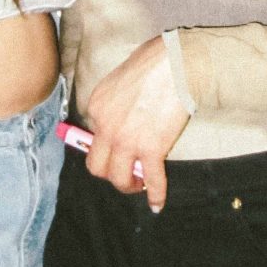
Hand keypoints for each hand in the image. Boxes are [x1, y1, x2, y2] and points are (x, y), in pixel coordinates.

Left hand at [85, 36, 189, 211]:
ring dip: (128, 186)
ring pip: (117, 178)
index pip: (92, 138)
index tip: (118, 150)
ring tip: (140, 184)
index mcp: (96, 107)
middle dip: (109, 174)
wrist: (175, 64)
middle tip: (125, 172)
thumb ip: (116, 102)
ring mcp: (127, 141)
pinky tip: (157, 204)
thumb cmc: (152, 62)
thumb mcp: (119, 79)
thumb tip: (124, 117)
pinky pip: (152, 180)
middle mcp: (106, 128)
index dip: (105, 147)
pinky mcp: (151, 149)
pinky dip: (155, 195)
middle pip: (96, 166)